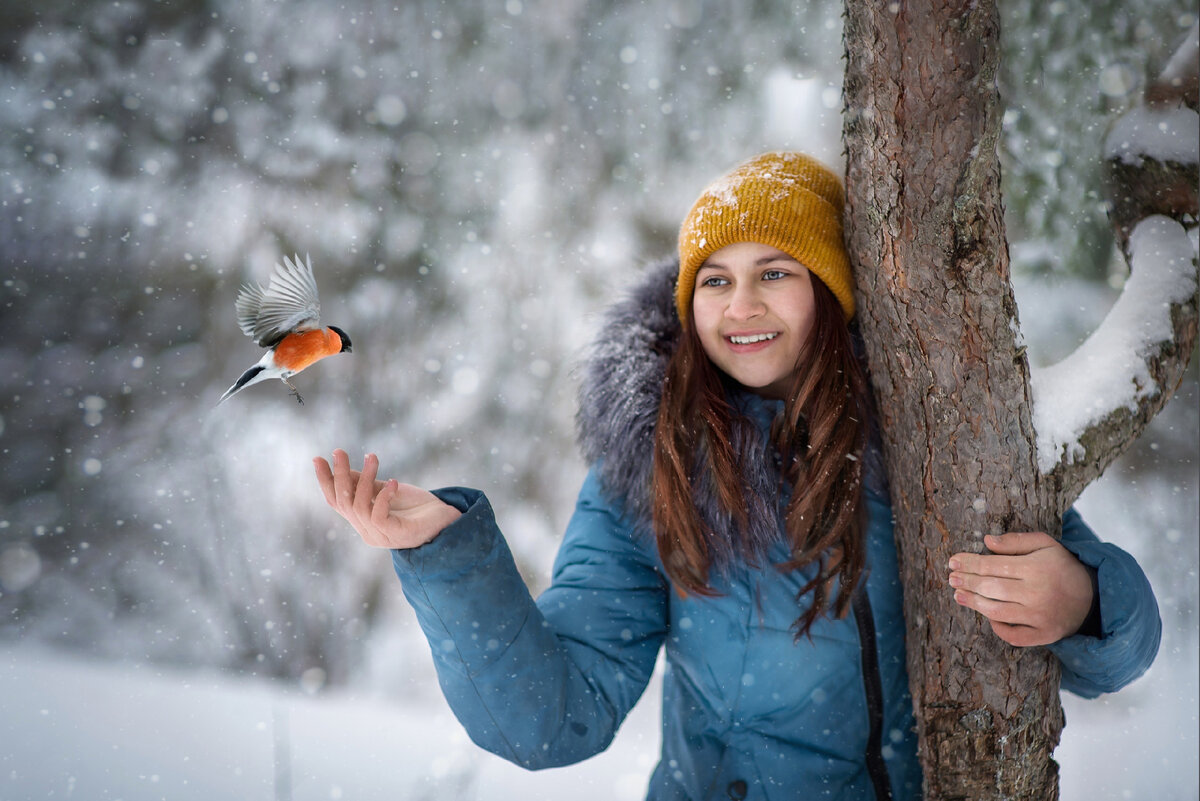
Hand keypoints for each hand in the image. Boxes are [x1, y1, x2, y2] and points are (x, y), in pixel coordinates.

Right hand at [313, 449, 460, 548]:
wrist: (448, 520)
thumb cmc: (418, 507)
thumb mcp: (388, 490)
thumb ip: (366, 484)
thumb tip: (343, 469)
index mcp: (363, 521)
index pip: (336, 502)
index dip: (325, 481)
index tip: (317, 458)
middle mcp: (367, 532)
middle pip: (343, 503)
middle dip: (339, 475)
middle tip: (339, 451)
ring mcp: (381, 536)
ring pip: (359, 507)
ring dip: (364, 479)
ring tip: (372, 457)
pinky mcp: (396, 535)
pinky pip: (378, 516)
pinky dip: (383, 497)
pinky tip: (393, 482)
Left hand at [948, 531, 1093, 646]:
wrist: (1093, 596)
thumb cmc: (1061, 566)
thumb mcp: (1045, 544)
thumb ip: (1015, 541)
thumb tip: (986, 541)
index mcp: (1037, 568)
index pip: (993, 565)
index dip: (969, 563)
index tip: (952, 562)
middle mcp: (1038, 593)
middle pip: (992, 588)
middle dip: (967, 582)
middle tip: (951, 579)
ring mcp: (1041, 617)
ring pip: (998, 612)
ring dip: (974, 604)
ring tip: (958, 596)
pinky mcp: (1045, 635)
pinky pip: (1015, 636)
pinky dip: (998, 629)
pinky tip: (987, 617)